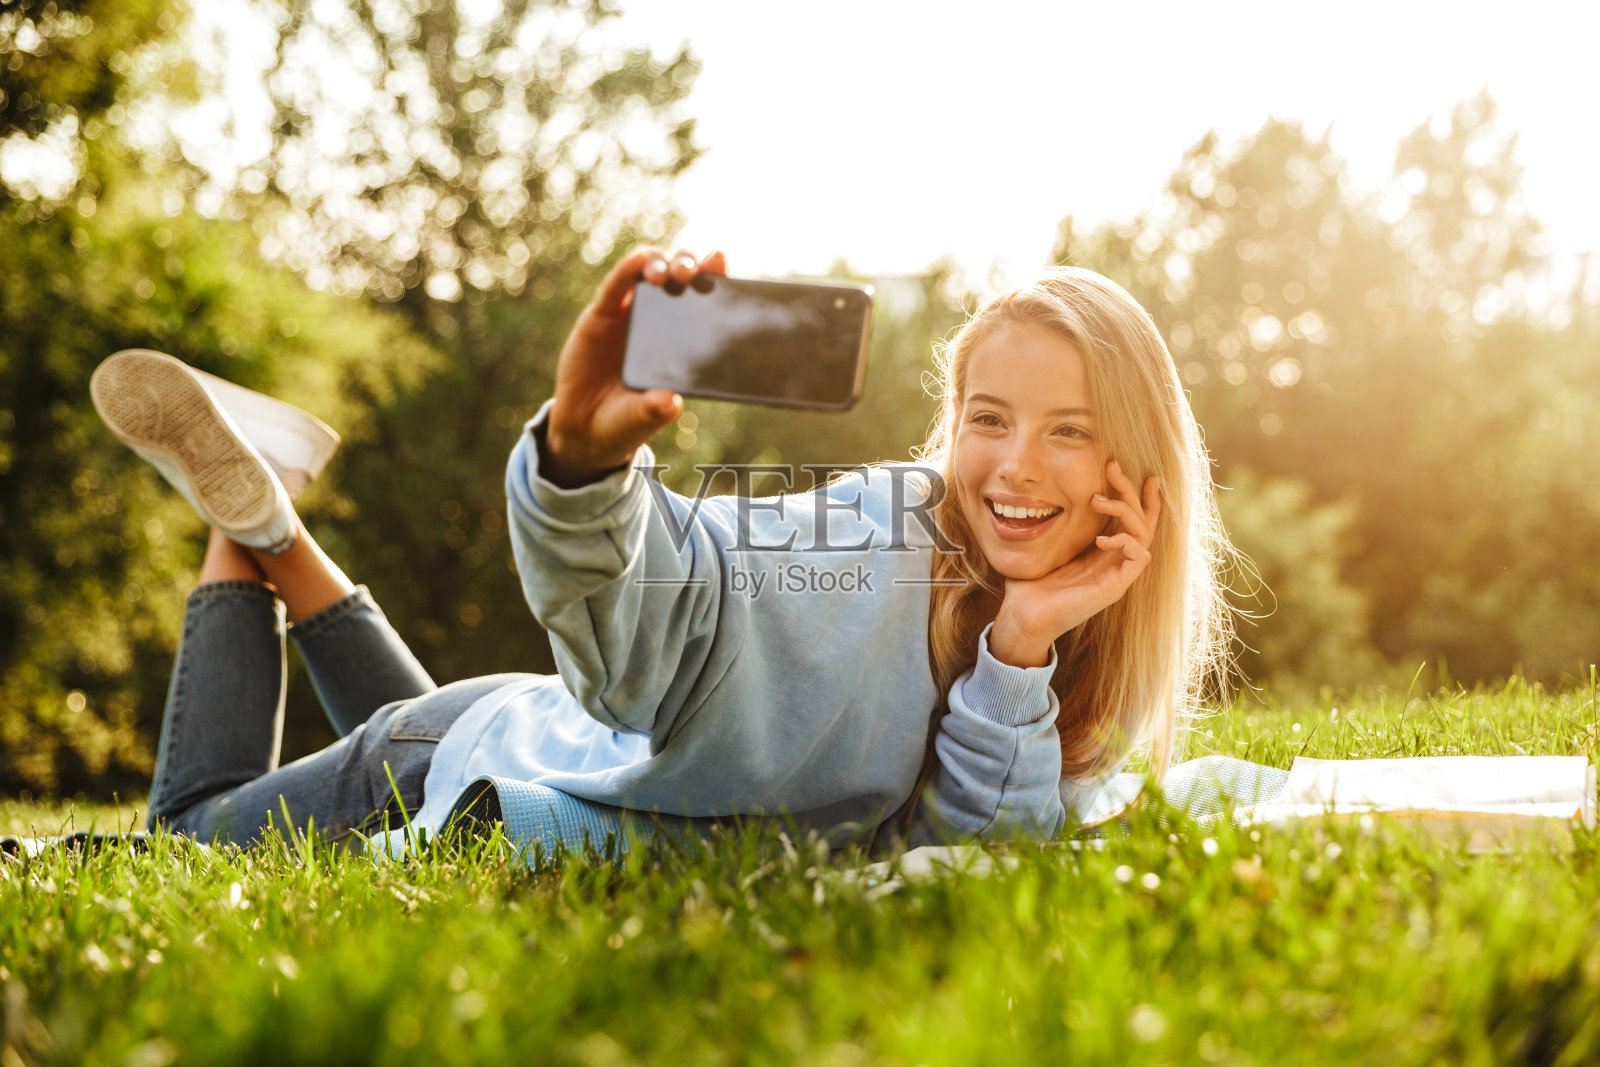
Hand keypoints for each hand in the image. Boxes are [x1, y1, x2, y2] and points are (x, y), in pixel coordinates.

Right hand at [542, 248, 728, 487]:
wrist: (585, 429)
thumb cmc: (626, 420)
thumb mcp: (643, 418)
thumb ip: (655, 409)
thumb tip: (669, 401)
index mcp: (682, 339)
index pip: (703, 300)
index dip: (714, 278)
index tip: (723, 264)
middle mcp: (659, 319)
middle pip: (678, 276)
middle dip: (688, 265)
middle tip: (691, 272)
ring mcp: (630, 313)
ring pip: (648, 272)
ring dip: (660, 263)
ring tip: (664, 274)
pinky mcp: (601, 315)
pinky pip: (615, 287)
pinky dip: (627, 271)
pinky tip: (637, 262)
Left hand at [988, 460, 1160, 667]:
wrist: (1023, 616)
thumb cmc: (1030, 584)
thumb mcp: (1044, 545)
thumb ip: (1051, 524)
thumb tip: (1036, 496)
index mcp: (1103, 551)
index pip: (1131, 518)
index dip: (1136, 493)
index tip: (1125, 466)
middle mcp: (1115, 560)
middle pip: (1142, 519)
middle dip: (1130, 489)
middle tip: (1112, 467)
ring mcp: (1117, 574)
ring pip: (1144, 534)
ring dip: (1125, 510)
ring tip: (1096, 500)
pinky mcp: (1115, 587)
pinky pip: (1139, 557)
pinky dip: (1125, 541)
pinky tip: (1101, 538)